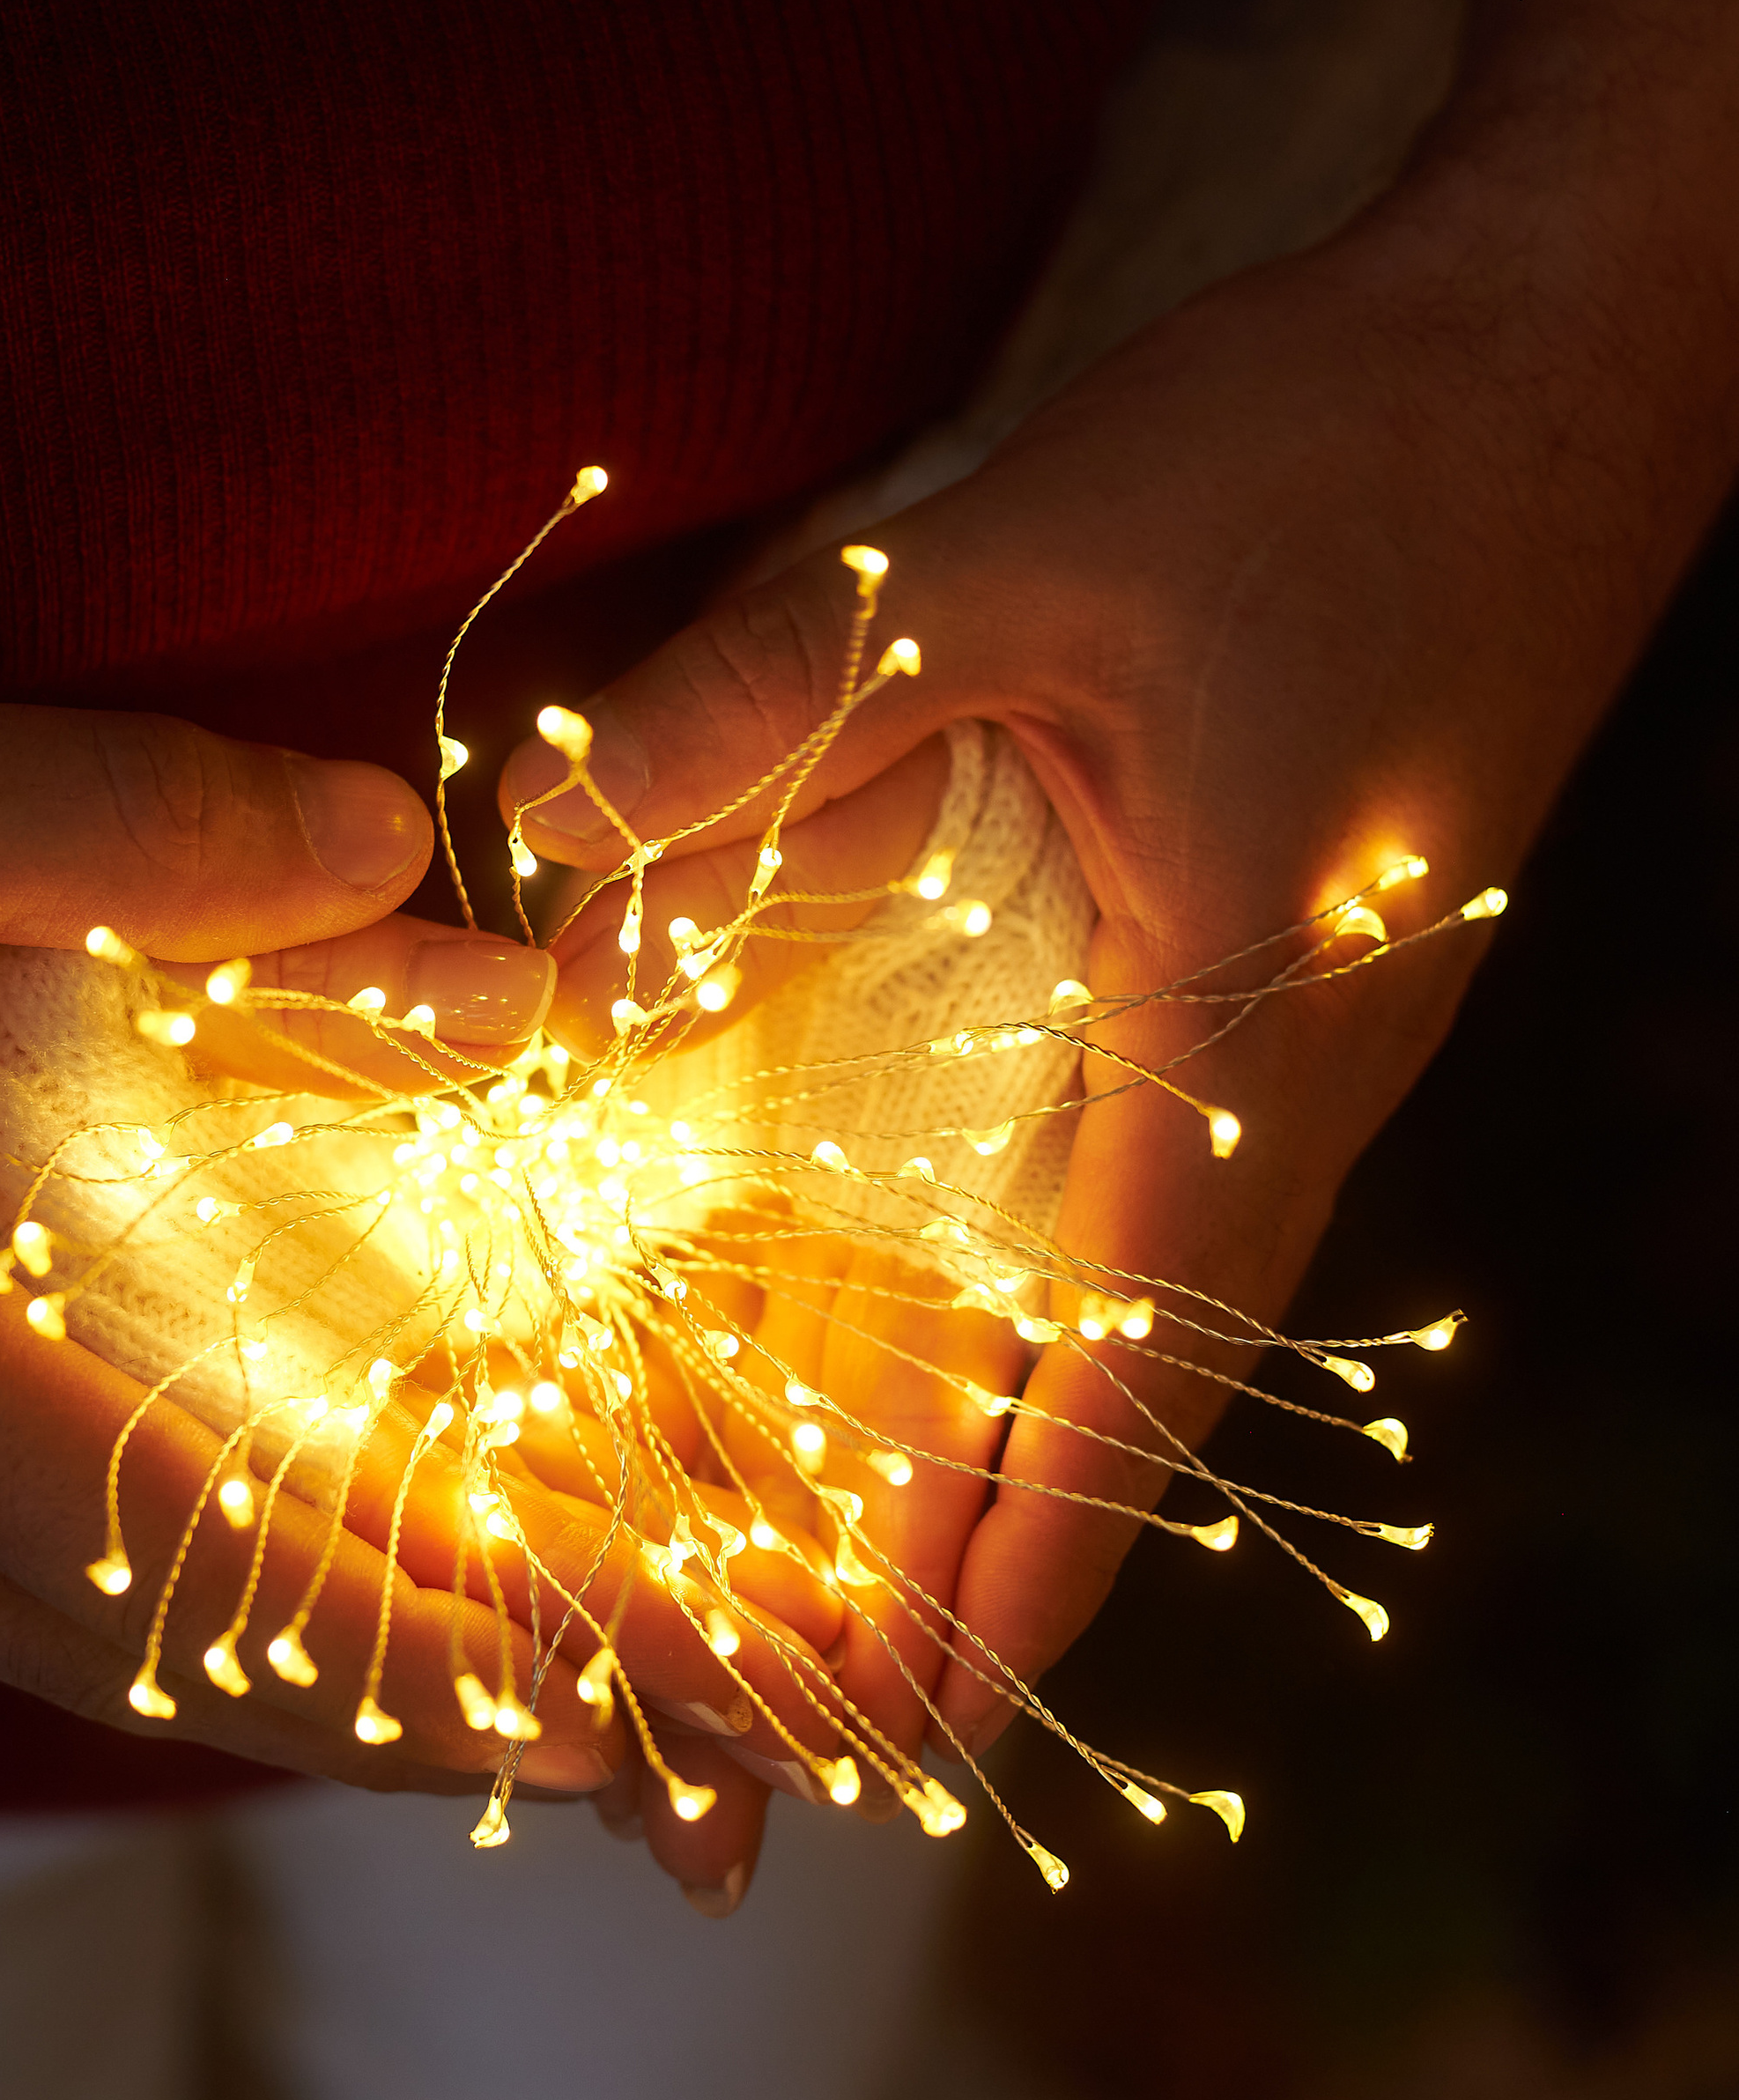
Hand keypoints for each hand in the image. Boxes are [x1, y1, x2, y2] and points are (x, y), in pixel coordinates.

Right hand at [0, 677, 627, 1794]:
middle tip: (550, 1739)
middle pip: (115, 1659)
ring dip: (202, 1654)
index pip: (194, 1559)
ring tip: (380, 1656)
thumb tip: (381, 840)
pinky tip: (110, 1516)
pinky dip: (47, 1580)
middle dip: (350, 1710)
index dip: (412, 1649)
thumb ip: (120, 827)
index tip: (592, 1721)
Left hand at [504, 197, 1725, 1761]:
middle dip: (994, 1565)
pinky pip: (1156, 1174)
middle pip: (1132, 1389)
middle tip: (855, 1724)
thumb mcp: (1014, 556)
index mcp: (1233, 1028)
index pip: (1122, 1376)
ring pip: (1144, 1295)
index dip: (1017, 1568)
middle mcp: (1280, 1075)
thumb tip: (544, 828)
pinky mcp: (1289, 953)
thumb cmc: (1320, 460)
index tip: (921, 1738)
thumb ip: (775, 697)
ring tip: (873, 1576)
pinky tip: (963, 1308)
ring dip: (1020, 1438)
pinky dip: (1055, 1286)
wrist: (1555, 361)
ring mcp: (1303, 1025)